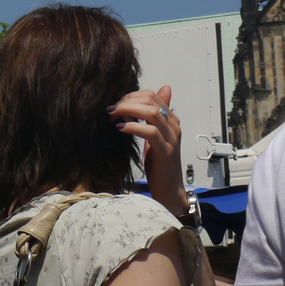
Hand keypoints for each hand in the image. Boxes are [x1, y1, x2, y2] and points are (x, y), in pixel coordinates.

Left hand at [108, 85, 186, 213]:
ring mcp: (171, 138)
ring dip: (128, 111)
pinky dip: (133, 127)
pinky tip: (120, 129)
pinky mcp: (166, 152)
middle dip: (127, 102)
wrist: (170, 190)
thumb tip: (137, 109)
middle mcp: (173, 126)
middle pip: (151, 101)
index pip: (152, 95)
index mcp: (171, 120)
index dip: (131, 96)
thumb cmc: (159, 165)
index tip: (116, 105)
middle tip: (110, 110)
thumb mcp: (153, 138)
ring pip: (152, 113)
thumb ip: (148, 121)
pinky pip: (151, 132)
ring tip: (113, 117)